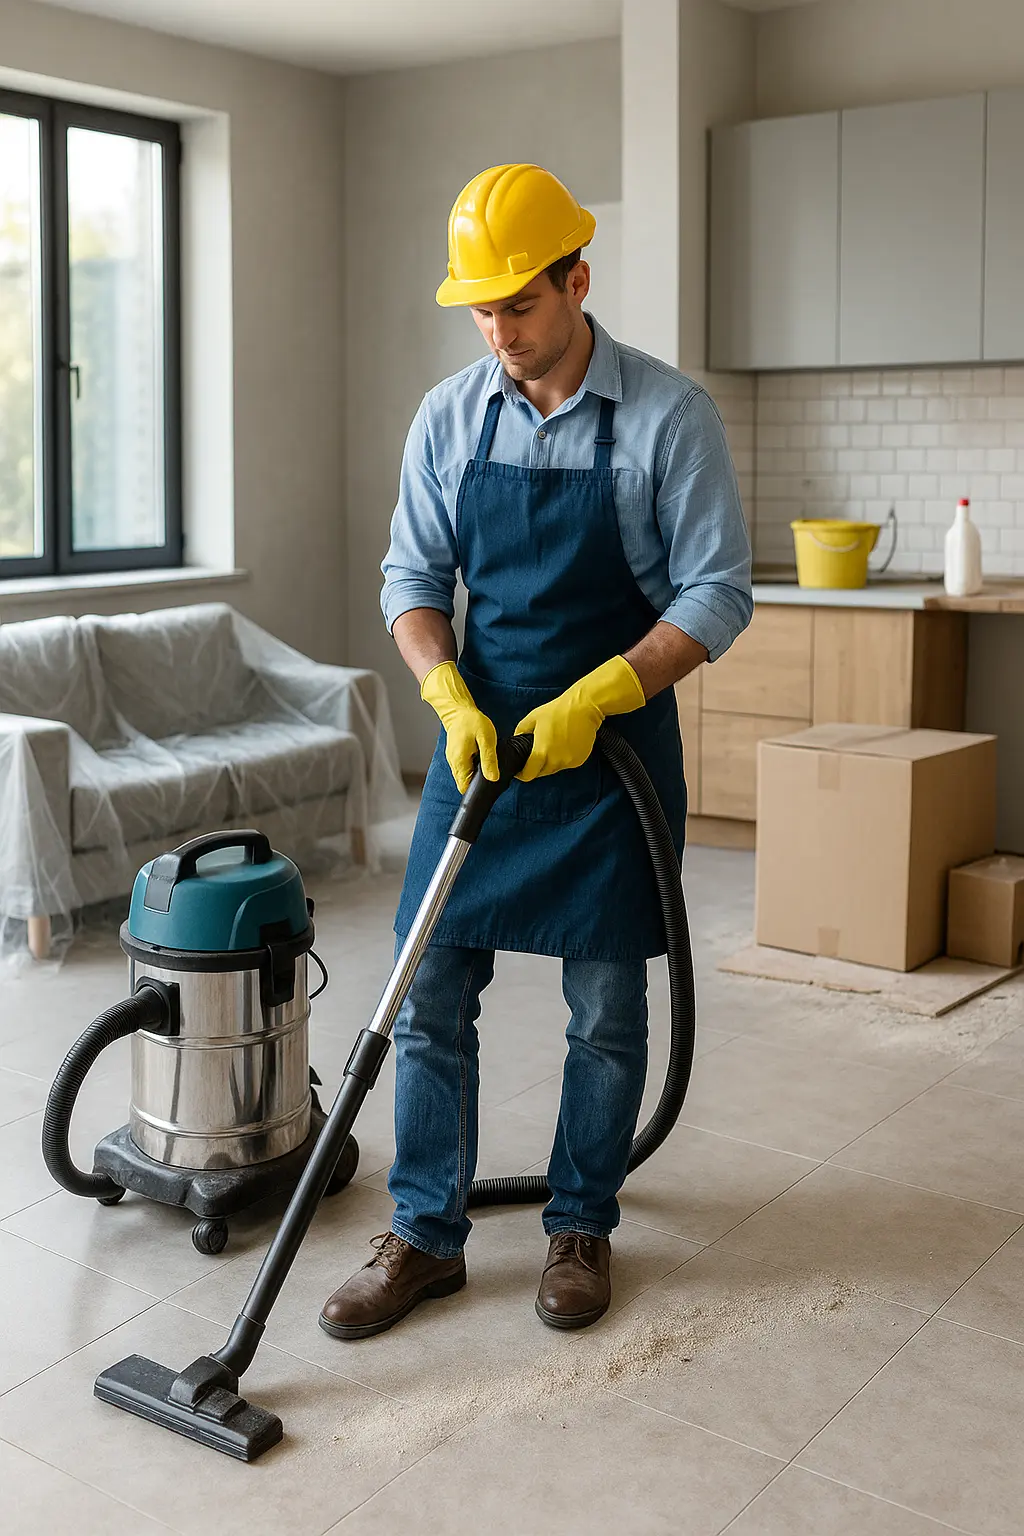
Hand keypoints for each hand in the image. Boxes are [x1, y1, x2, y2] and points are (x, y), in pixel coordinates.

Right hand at [420, 662, 498, 792]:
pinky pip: (464, 768)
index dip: (477, 790)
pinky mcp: (456, 756)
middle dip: (477, 783)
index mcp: (460, 761)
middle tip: (491, 774)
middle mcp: (454, 763)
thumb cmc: (472, 722)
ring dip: (475, 775)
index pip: (465, 787)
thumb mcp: (486, 739)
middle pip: (465, 784)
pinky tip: (481, 760)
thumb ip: (489, 759)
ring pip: (464, 776)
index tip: (488, 785)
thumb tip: (493, 778)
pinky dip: (473, 768)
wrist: (459, 710)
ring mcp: (453, 760)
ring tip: (487, 766)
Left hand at [515, 656, 644, 781]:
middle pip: (541, 773)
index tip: (520, 770)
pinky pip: (566, 764)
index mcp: (542, 752)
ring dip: (550, 763)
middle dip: (536, 767)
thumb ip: (520, 732)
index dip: (522, 774)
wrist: (584, 707)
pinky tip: (564, 745)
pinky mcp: (579, 760)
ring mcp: (569, 762)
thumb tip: (517, 740)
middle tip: (535, 755)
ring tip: (551, 746)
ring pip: (554, 769)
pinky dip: (563, 759)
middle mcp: (556, 761)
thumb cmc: (558, 711)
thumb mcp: (533, 718)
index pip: (528, 775)